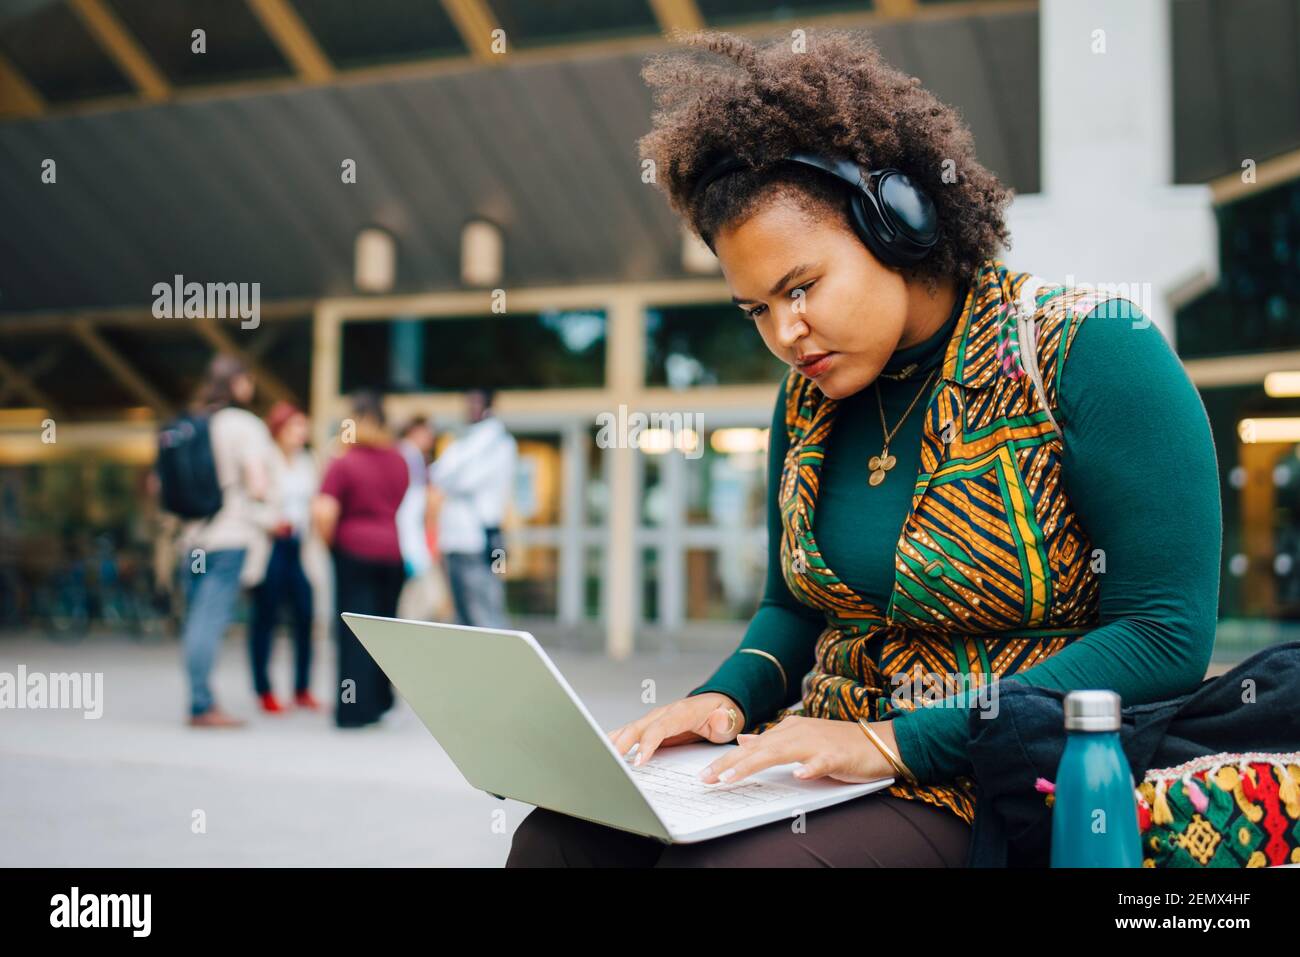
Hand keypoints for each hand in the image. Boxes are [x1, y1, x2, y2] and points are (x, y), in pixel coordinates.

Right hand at [606, 693, 744, 766]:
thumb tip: (720, 720)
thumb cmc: (722, 715)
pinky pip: (630, 733)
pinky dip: (616, 742)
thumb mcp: (729, 719)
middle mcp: (663, 714)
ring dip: (613, 742)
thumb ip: (724, 721)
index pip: (660, 728)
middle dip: (622, 744)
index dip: (647, 743)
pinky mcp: (650, 727)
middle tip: (611, 762)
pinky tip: (604, 752)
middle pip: (637, 728)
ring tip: (598, 756)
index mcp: (681, 712)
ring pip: (629, 729)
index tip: (639, 760)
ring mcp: (655, 720)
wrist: (719, 705)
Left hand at [698, 715, 898, 785]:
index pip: (752, 747)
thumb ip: (772, 742)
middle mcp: (799, 732)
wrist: (882, 742)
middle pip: (758, 749)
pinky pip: (821, 762)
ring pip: (780, 752)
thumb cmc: (841, 744)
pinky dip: (810, 768)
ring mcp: (818, 743)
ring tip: (732, 777)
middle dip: (730, 763)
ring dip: (754, 764)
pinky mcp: (838, 755)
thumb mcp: (801, 740)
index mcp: (790, 729)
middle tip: (707, 778)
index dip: (727, 760)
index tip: (705, 774)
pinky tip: (798, 775)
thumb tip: (744, 742)